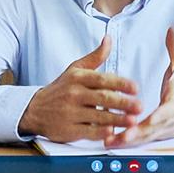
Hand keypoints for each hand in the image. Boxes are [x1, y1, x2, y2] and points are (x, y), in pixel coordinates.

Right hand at [16, 33, 141, 141]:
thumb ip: (95, 57)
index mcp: (78, 78)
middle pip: (102, 98)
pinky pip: (87, 131)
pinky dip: (100, 133)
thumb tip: (108, 39)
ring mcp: (70, 113)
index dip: (120, 83)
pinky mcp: (67, 130)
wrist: (34, 109)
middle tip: (139, 106)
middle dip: (122, 103)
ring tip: (133, 121)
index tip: (135, 88)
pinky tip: (112, 132)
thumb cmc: (61, 89)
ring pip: (97, 116)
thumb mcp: (75, 69)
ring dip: (117, 119)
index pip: (102, 79)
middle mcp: (74, 94)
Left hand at [110, 27, 173, 145]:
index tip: (147, 120)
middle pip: (152, 129)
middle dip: (136, 133)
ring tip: (109, 140)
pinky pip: (139, 139)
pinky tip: (110, 140)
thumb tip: (173, 30)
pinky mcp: (153, 136)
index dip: (158, 118)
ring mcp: (161, 130)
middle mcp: (169, 120)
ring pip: (144, 137)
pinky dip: (125, 141)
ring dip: (127, 140)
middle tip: (121, 136)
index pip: (168, 111)